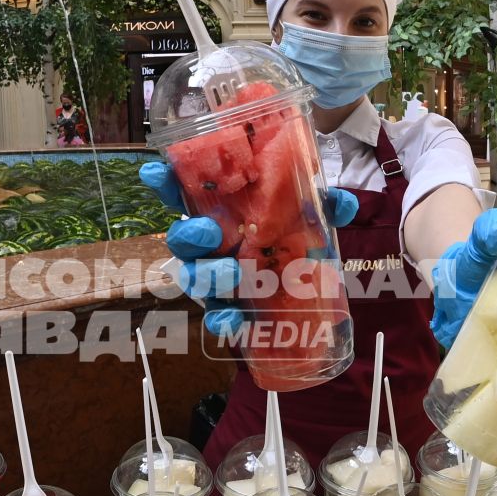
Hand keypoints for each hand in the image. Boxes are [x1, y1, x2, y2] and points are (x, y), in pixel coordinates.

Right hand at [140, 160, 358, 338]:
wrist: (312, 280)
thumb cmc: (297, 234)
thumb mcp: (312, 214)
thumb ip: (324, 206)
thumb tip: (341, 205)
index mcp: (222, 210)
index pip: (184, 192)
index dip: (165, 182)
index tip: (156, 172)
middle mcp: (211, 243)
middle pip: (183, 239)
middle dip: (189, 235)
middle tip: (209, 233)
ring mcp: (216, 277)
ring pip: (193, 277)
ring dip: (206, 276)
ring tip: (230, 274)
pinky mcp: (230, 307)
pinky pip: (217, 316)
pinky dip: (221, 321)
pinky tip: (230, 323)